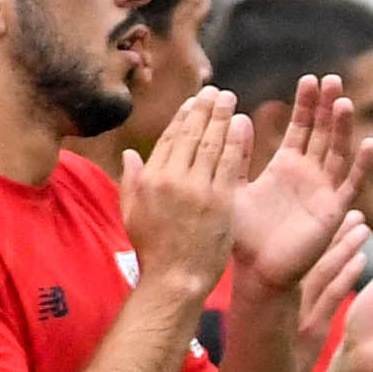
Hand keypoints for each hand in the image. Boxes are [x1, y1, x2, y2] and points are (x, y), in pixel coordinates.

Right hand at [120, 88, 248, 295]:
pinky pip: (230, 164)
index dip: (183, 117)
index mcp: (150, 178)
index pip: (169, 139)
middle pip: (192, 135)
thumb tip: (130, 154)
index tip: (193, 102)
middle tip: (217, 92)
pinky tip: (242, 125)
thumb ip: (131, 180)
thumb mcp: (131, 213)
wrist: (176, 280)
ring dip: (222, 118)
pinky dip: (236, 141)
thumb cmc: (153, 250)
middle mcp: (173, 178)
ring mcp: (199, 189)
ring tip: (230, 100)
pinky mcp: (221, 201)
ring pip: (212, 144)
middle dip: (205, 109)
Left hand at [230, 75, 362, 293]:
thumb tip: (237, 118)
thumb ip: (236, 155)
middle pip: (323, 132)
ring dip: (342, 128)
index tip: (310, 79)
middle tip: (331, 78)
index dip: (306, 104)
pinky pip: (350, 185)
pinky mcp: (333, 211)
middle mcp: (309, 174)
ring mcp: (323, 191)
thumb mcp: (232, 187)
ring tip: (342, 101)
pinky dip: (362, 166)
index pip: (301, 127)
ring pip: (337, 152)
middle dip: (327, 106)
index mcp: (286, 165)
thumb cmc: (243, 235)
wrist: (257, 271)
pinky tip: (370, 144)